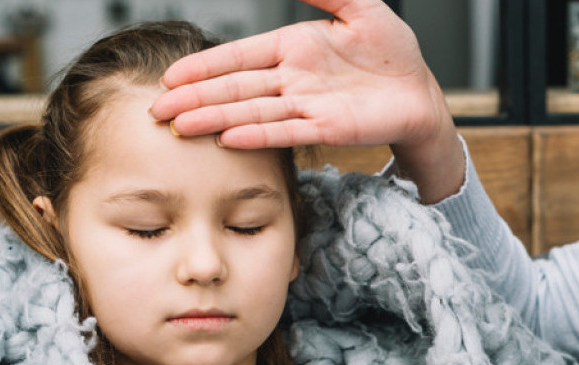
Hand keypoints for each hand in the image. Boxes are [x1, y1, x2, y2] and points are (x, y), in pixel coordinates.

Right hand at [148, 0, 464, 201]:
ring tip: (181, 127)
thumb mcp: (361, 7)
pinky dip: (257, 135)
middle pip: (234, 89)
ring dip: (215, 120)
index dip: (205, 67)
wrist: (420, 93)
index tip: (173, 77)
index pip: (239, 57)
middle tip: (158, 110)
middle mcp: (292, 80)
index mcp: (293, 48)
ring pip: (251, 113)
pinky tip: (229, 138)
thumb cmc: (393, 53)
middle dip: (195, 99)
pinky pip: (285, 131)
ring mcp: (306, 106)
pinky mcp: (325, 129)